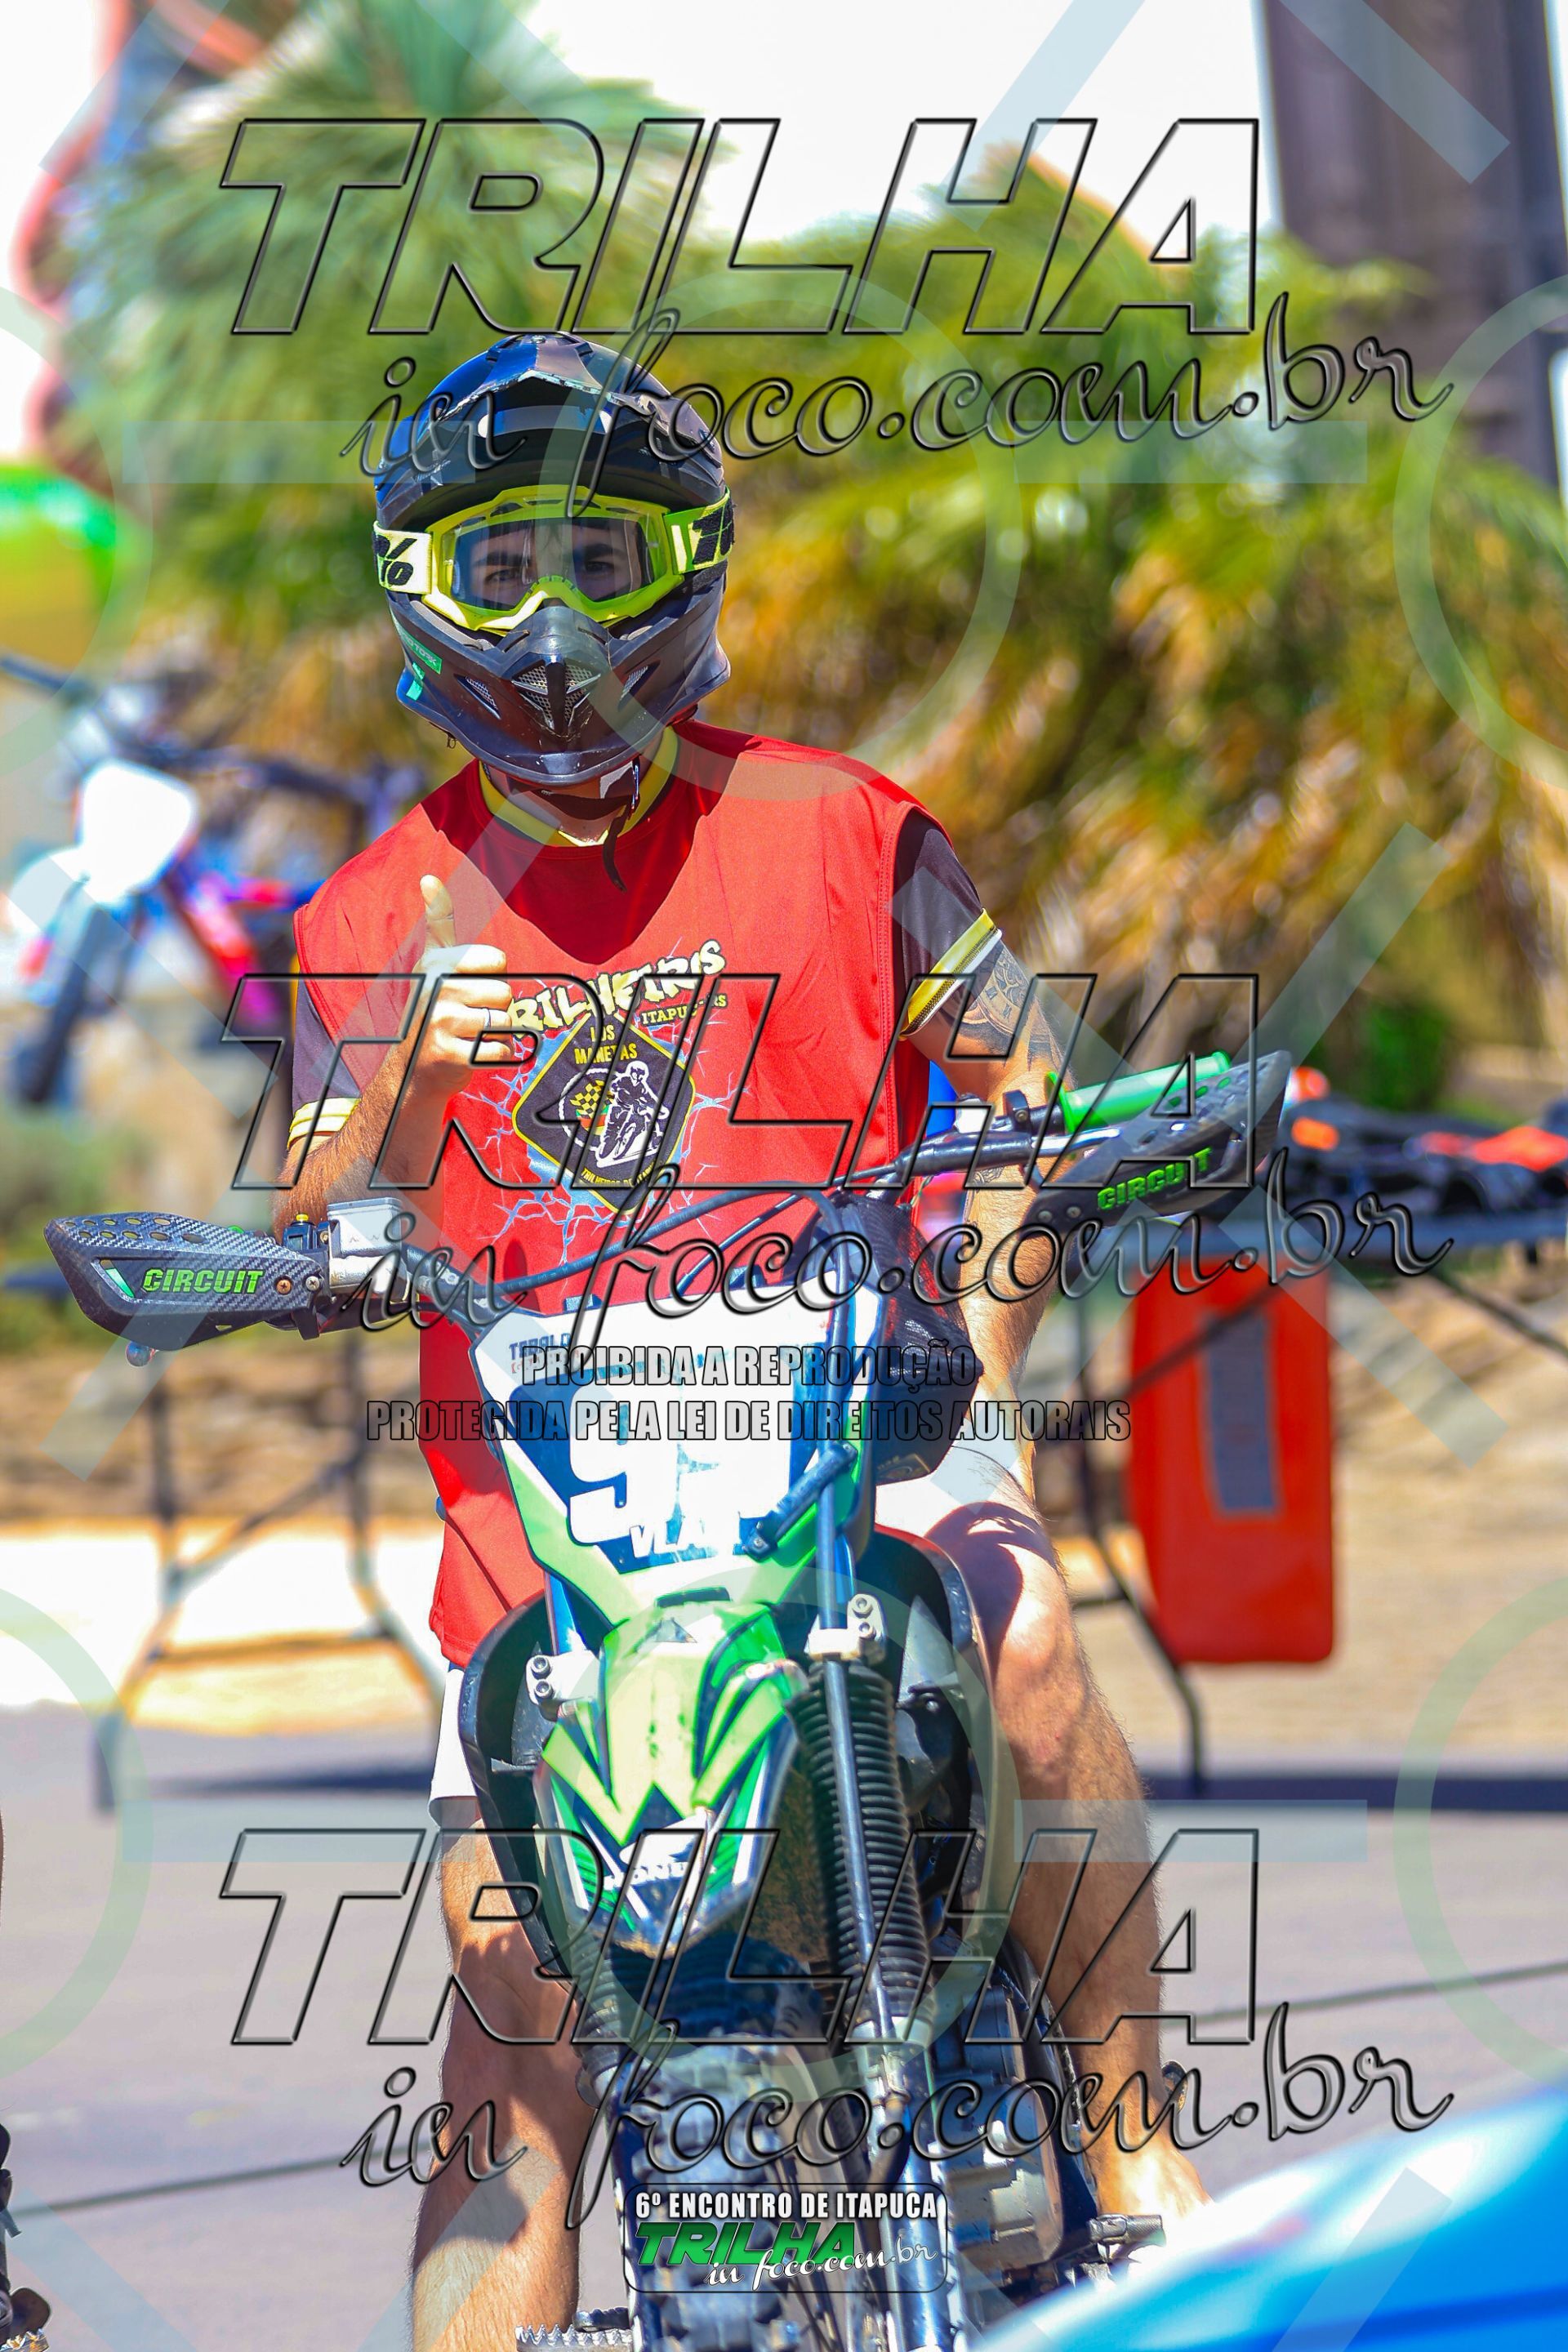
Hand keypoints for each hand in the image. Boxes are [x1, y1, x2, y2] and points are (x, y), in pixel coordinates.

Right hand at [401, 875, 513, 1102]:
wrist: (412, 1068)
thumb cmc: (432, 1008)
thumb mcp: (432, 963)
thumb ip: (438, 921)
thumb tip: (428, 877)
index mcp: (436, 964)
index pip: (498, 961)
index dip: (493, 976)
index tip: (470, 985)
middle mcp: (436, 990)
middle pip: (504, 993)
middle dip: (495, 1008)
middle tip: (470, 1016)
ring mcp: (441, 1024)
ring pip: (504, 1022)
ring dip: (495, 1032)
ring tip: (469, 1034)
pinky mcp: (451, 1055)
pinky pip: (500, 1049)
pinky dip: (495, 1055)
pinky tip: (472, 1053)